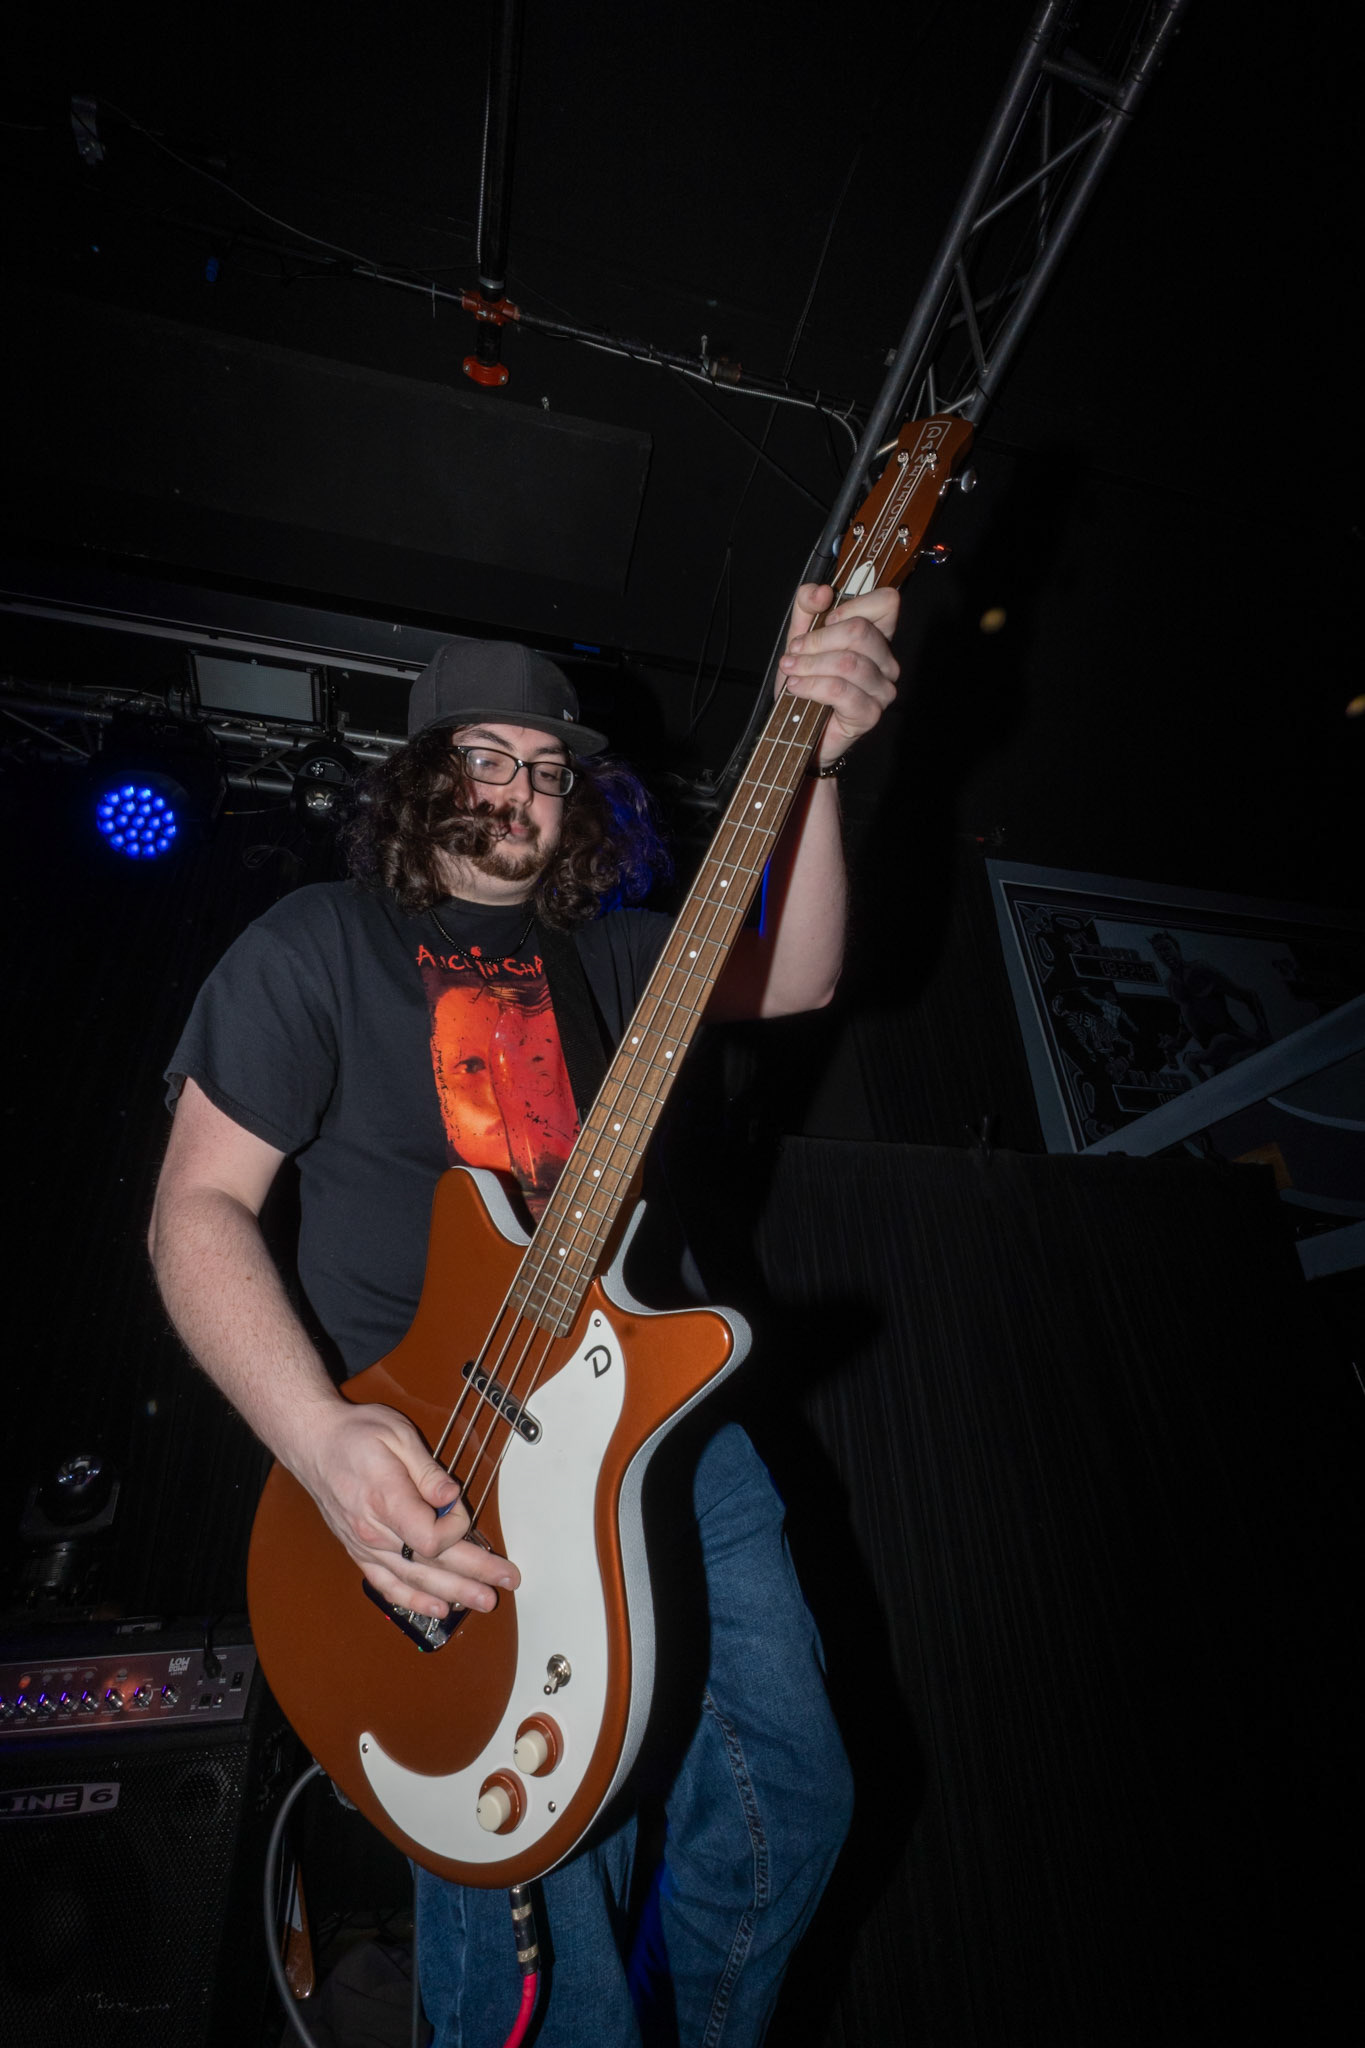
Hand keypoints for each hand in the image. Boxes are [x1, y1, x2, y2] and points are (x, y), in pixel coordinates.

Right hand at [294, 1400, 519, 1619]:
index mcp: (386, 1500)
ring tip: (481, 1601)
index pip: (431, 1538)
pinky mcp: (360, 1550)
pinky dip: (413, 1600)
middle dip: (473, 1576)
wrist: (313, 1443)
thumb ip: (427, 1471)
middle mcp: (374, 1531)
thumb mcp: (397, 1435)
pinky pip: (387, 1584)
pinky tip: (437, 1609)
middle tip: (504, 1582)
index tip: (459, 1505)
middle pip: (430, 1565)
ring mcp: (365, 1545)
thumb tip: (450, 1497)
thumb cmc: (355, 1434)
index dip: (457, 1528)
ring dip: (451, 1594)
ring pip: (413, 1579)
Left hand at [777, 582, 900, 765]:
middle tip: (795, 650)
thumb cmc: (807, 682)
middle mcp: (886, 662)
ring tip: (791, 670)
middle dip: (818, 639)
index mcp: (877, 637)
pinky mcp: (869, 714)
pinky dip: (812, 686)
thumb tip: (821, 591)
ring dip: (810, 665)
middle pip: (861, 631)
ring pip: (847, 662)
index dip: (851, 605)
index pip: (887, 603)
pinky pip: (840, 691)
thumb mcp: (801, 637)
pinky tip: (796, 688)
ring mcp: (881, 690)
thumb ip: (807, 607)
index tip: (824, 620)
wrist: (798, 730)